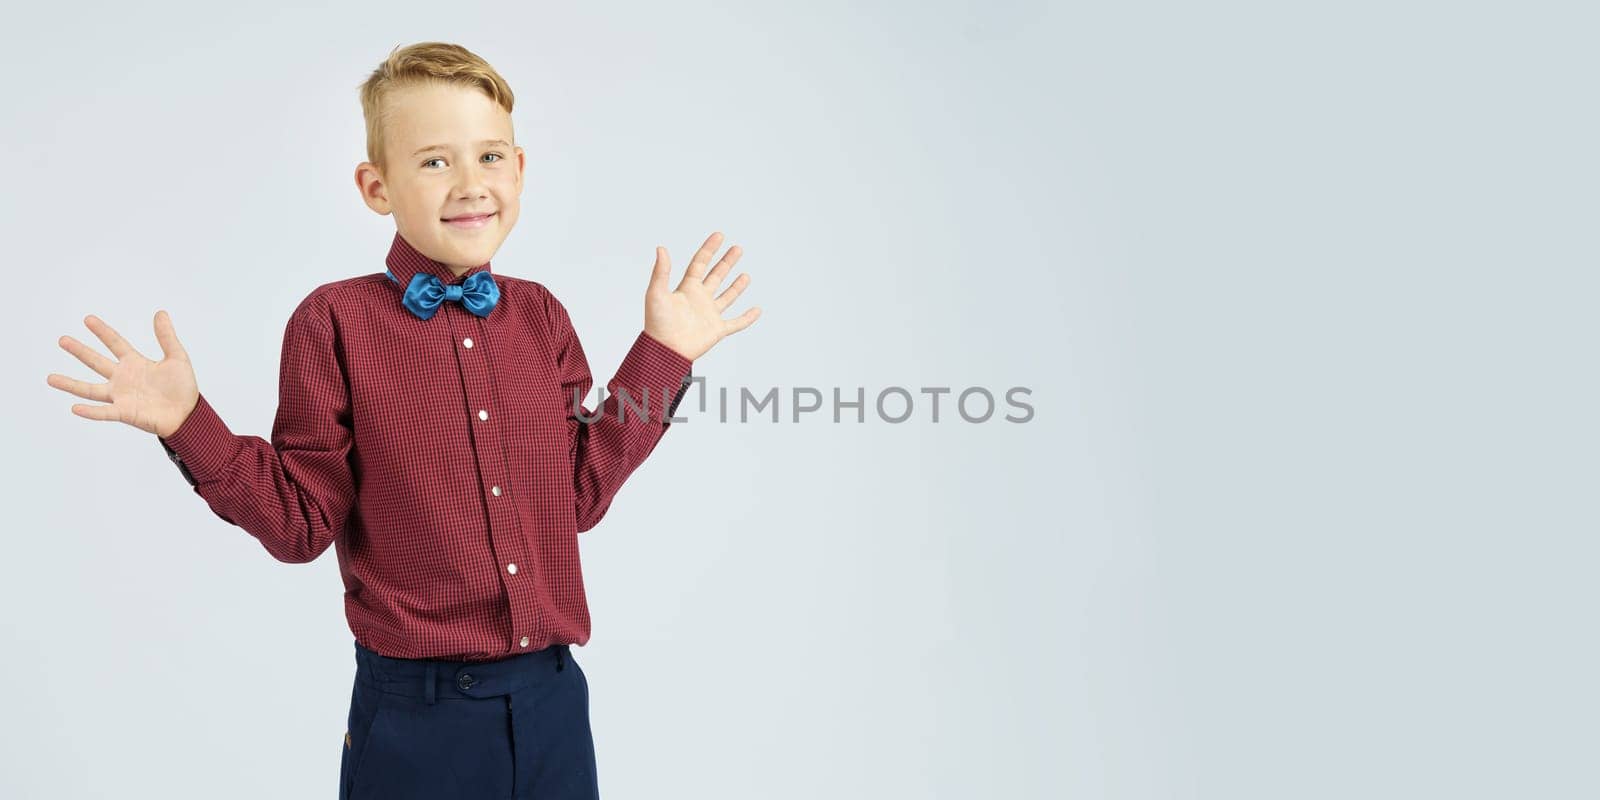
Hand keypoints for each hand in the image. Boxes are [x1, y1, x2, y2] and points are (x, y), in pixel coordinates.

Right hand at [46, 311, 199, 438]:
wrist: (189, 414)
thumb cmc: (183, 388)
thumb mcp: (177, 358)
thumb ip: (167, 337)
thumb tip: (160, 313)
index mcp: (135, 363)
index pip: (115, 343)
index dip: (102, 331)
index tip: (88, 319)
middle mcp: (123, 378)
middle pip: (96, 362)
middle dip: (80, 351)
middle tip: (62, 339)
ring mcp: (121, 396)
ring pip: (89, 389)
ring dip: (70, 384)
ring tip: (50, 378)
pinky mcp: (124, 412)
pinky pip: (103, 412)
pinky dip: (90, 411)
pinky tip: (74, 408)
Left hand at [644, 231, 760, 360]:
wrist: (665, 350)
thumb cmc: (657, 323)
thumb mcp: (656, 293)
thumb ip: (661, 271)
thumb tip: (661, 248)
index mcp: (686, 288)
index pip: (700, 263)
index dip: (709, 249)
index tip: (719, 236)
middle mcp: (699, 299)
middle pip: (716, 276)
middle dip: (726, 262)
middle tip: (738, 248)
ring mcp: (709, 314)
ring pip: (727, 297)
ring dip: (737, 286)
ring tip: (746, 275)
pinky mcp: (717, 330)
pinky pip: (736, 323)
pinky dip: (747, 317)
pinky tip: (757, 310)